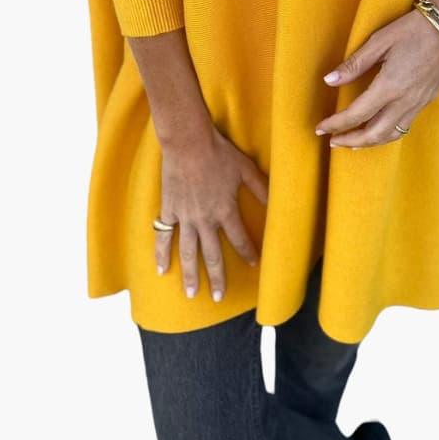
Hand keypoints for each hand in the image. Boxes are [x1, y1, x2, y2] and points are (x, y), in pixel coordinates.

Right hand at [154, 118, 268, 301]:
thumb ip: (261, 188)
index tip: (254, 265)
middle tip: (219, 297)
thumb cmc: (219, 152)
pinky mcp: (169, 209)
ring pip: (188, 252)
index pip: (240, 239)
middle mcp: (205, 219)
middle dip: (217, 277)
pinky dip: (161, 254)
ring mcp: (185, 217)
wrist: (188, 142)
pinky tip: (161, 270)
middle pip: (212, 255)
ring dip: (190, 274)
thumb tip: (277, 201)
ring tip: (192, 293)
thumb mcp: (245, 169)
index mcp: (226, 210)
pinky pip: (164, 236)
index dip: (248, 253)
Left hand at [314, 0, 438, 148]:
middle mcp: (405, 100)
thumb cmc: (412, 29)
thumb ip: (354, 64)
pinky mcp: (426, 100)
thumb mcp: (379, 41)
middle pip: (374, 134)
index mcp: (389, 85)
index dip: (337, 124)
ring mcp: (418, 103)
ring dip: (369, 142)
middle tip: (332, 141)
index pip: (357, 114)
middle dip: (351, 141)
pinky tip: (378, 130)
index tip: (321, 128)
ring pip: (391, 135)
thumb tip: (329, 80)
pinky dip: (386, 134)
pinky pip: (404, 126)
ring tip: (352, 142)